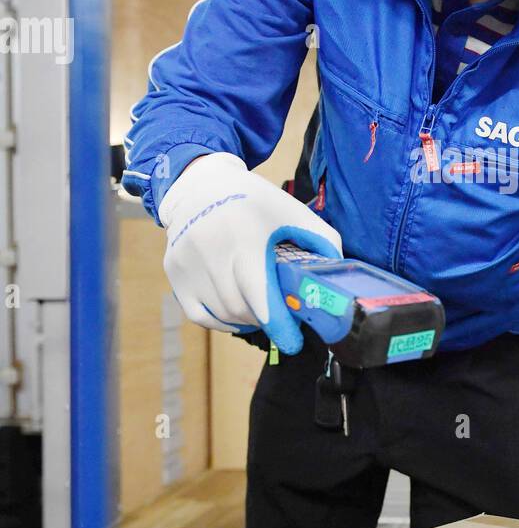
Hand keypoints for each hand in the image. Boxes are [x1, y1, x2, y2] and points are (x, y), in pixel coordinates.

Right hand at [158, 151, 342, 353]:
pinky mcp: (174, 271)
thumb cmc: (255, 202)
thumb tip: (336, 278)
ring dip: (246, 320)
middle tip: (282, 316)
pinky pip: (200, 315)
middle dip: (266, 319)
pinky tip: (237, 314)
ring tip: (261, 310)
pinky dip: (222, 321)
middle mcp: (212, 250)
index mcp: (246, 236)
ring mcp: (188, 263)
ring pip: (222, 314)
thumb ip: (323, 242)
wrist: (202, 185)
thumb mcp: (294, 212)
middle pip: (243, 309)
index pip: (260, 294)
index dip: (278, 324)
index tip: (293, 341)